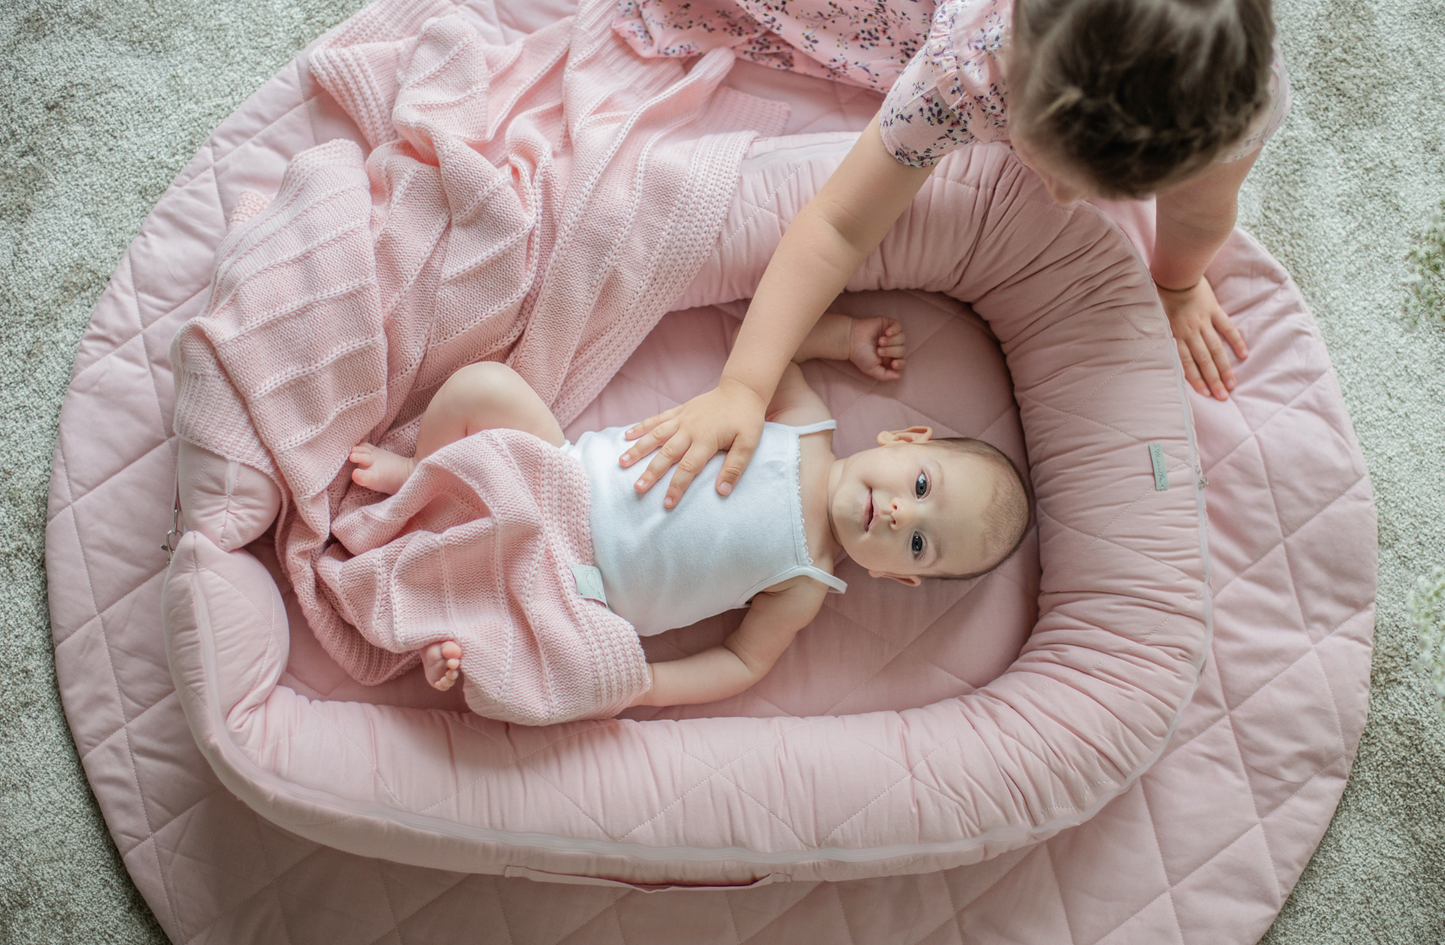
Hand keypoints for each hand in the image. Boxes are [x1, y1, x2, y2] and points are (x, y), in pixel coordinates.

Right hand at [619, 378, 767, 507]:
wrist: (742, 390)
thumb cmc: (746, 419)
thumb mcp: (749, 444)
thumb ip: (735, 467)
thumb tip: (722, 491)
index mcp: (706, 439)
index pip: (688, 468)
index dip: (677, 487)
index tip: (667, 504)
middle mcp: (690, 429)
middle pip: (667, 454)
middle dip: (651, 472)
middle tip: (637, 488)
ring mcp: (682, 418)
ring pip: (656, 435)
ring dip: (638, 449)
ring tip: (622, 463)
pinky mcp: (679, 410)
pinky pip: (657, 419)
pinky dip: (641, 427)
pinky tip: (627, 435)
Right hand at [848, 316, 905, 379]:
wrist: (852, 340)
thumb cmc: (860, 355)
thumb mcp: (872, 370)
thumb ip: (885, 376)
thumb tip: (898, 376)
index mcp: (889, 359)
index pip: (902, 362)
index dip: (900, 363)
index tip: (893, 363)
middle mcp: (892, 347)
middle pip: (902, 350)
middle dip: (892, 351)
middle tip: (879, 351)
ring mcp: (891, 335)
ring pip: (902, 338)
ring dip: (892, 341)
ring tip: (880, 341)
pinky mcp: (889, 324)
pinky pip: (898, 327)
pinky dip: (894, 330)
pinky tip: (886, 333)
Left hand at [1157, 276, 1247, 400]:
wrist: (1174, 272)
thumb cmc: (1159, 295)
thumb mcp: (1154, 318)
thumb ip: (1159, 335)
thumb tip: (1156, 353)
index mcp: (1175, 335)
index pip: (1186, 363)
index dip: (1196, 379)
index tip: (1204, 394)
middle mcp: (1190, 331)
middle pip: (1204, 360)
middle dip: (1213, 380)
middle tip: (1222, 397)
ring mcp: (1204, 321)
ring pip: (1216, 349)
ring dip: (1225, 368)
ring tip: (1232, 385)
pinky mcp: (1214, 310)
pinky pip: (1227, 328)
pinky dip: (1236, 341)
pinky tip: (1243, 355)